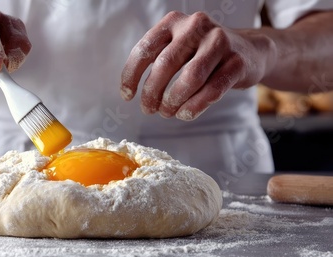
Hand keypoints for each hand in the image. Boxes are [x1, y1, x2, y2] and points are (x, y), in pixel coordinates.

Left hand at [121, 11, 275, 120]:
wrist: (250, 51)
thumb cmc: (202, 55)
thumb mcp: (177, 48)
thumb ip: (156, 61)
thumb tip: (130, 92)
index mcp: (173, 22)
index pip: (145, 49)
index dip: (132, 76)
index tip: (127, 96)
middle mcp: (195, 26)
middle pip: (165, 65)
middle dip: (152, 93)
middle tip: (149, 110)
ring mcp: (219, 41)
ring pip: (190, 78)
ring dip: (173, 101)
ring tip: (167, 113)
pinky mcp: (237, 62)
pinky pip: (212, 90)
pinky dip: (195, 106)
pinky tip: (185, 114)